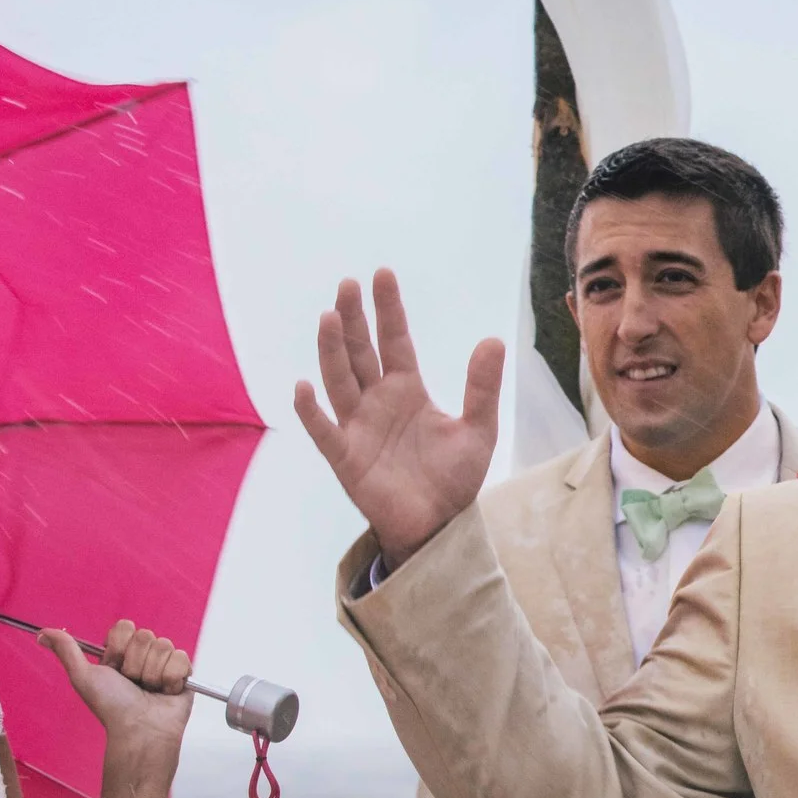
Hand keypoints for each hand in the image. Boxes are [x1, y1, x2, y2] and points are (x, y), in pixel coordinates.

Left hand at [42, 620, 193, 762]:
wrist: (140, 729)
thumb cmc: (112, 707)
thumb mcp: (83, 676)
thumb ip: (67, 650)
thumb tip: (42, 633)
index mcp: (120, 655)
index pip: (125, 627)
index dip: (119, 647)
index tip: (114, 667)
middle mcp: (142, 657)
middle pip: (146, 636)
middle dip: (137, 663)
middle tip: (133, 683)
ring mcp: (164, 664)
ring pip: (165, 646)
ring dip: (153, 673)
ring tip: (149, 691)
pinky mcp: (184, 674)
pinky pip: (182, 658)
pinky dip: (171, 678)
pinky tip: (165, 692)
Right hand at [293, 270, 503, 568]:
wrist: (439, 524)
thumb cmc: (454, 477)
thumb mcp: (478, 429)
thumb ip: (482, 387)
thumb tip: (494, 339)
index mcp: (407, 390)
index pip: (394, 341)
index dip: (388, 309)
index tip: (381, 274)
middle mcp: (377, 401)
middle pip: (360, 352)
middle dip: (354, 319)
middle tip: (347, 285)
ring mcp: (358, 427)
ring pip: (339, 381)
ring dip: (331, 351)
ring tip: (328, 318)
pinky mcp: (346, 457)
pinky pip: (324, 430)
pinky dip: (312, 410)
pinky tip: (303, 386)